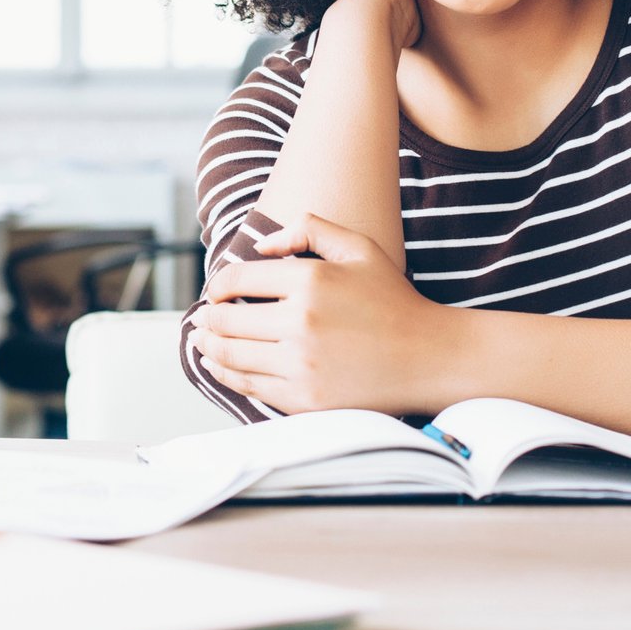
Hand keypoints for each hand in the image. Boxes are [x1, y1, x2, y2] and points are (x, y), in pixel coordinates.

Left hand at [187, 213, 456, 415]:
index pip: (236, 279)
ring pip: (231, 355)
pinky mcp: (305, 399)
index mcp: (310, 281)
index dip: (218, 285)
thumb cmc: (392, 300)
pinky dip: (226, 374)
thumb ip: (309, 230)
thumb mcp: (358, 248)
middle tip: (201, 319)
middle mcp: (301, 323)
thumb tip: (260, 246)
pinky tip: (219, 365)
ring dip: (208, 347)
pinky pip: (249, 386)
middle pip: (226, 320)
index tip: (216, 291)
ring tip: (202, 341)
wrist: (430, 358)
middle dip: (208, 318)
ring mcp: (301, 365)